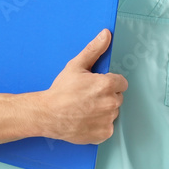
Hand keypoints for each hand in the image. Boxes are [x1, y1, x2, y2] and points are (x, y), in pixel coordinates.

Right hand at [41, 29, 127, 144]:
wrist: (47, 115)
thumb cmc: (61, 90)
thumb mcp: (76, 66)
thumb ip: (94, 50)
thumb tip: (106, 34)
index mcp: (107, 85)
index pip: (121, 83)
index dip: (109, 83)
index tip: (96, 86)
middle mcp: (111, 103)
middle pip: (117, 97)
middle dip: (106, 96)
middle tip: (88, 97)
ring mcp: (108, 120)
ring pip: (113, 112)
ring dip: (103, 111)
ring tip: (85, 109)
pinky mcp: (103, 134)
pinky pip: (108, 127)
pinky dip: (99, 125)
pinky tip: (86, 120)